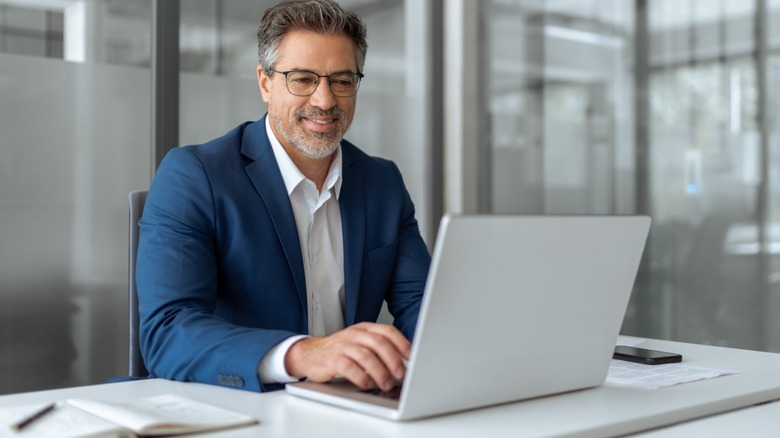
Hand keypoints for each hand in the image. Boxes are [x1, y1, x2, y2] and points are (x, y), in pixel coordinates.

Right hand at [284, 322, 409, 390]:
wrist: (310, 354)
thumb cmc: (340, 351)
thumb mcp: (360, 343)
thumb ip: (378, 348)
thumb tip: (404, 363)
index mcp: (364, 328)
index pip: (387, 331)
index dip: (402, 343)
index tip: (412, 357)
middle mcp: (354, 334)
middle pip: (379, 343)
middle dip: (393, 360)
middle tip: (401, 374)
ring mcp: (342, 346)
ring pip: (366, 356)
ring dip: (380, 372)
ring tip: (386, 384)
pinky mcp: (332, 360)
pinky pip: (350, 368)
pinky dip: (362, 377)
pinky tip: (368, 384)